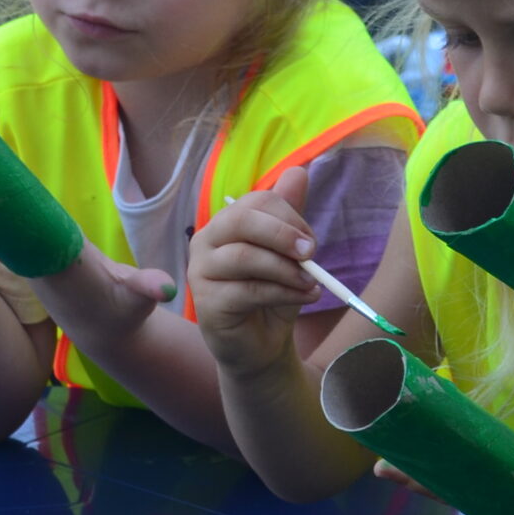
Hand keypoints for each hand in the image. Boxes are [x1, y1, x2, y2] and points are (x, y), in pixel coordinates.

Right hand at [189, 168, 320, 376]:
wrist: (262, 343)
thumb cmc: (274, 294)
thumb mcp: (289, 254)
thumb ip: (291, 217)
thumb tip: (298, 171)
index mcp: (226, 224)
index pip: (257, 202)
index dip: (290, 218)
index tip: (312, 244)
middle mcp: (205, 241)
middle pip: (243, 220)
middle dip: (284, 234)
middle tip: (312, 253)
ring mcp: (201, 272)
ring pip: (245, 257)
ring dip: (287, 270)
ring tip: (312, 283)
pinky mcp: (206, 303)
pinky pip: (248, 290)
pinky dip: (284, 292)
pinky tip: (304, 297)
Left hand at [370, 457, 513, 514]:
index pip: (490, 492)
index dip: (465, 481)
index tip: (435, 470)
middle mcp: (496, 505)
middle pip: (453, 488)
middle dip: (419, 475)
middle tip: (378, 462)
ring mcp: (485, 500)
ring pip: (441, 480)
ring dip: (408, 464)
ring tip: (370, 443)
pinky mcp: (482, 492)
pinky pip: (446, 475)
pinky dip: (419, 463)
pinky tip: (386, 455)